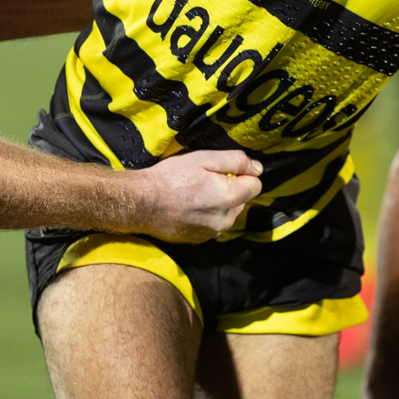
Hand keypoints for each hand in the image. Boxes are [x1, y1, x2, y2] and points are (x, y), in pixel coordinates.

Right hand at [126, 150, 261, 242]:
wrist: (141, 203)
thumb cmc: (170, 177)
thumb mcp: (203, 158)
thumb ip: (235, 160)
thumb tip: (257, 168)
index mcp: (230, 197)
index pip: (256, 185)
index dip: (242, 174)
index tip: (223, 170)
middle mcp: (226, 219)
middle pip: (242, 200)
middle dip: (230, 189)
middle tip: (204, 180)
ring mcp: (213, 232)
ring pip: (228, 213)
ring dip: (219, 204)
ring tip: (195, 194)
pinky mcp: (201, 240)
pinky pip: (214, 224)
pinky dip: (207, 216)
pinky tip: (189, 208)